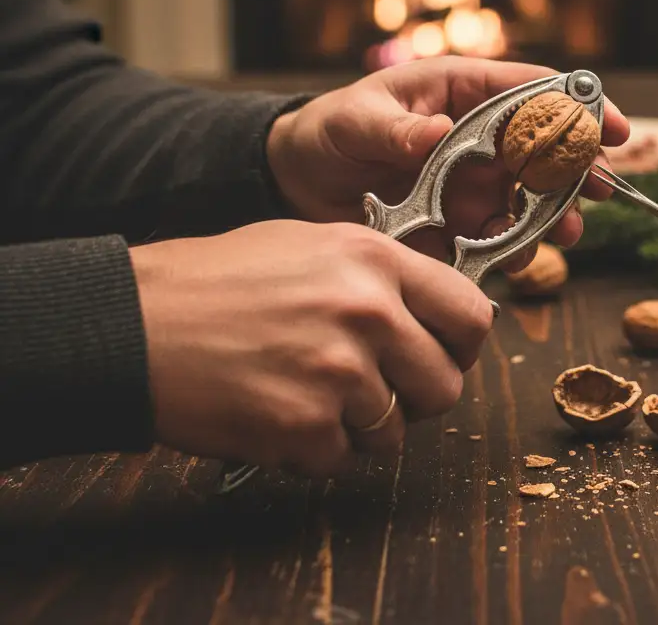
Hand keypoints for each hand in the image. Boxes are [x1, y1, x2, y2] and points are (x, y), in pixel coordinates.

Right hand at [132, 219, 493, 477]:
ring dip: (359, 425)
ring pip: (394, 432)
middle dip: (415, 397)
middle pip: (444, 386)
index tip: (442, 354)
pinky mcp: (304, 426)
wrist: (141, 321)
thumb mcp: (316, 244)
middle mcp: (369, 312)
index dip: (461, 345)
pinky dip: (313, 447)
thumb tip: (434, 316)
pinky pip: (340, 458)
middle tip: (375, 387)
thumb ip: (382, 277)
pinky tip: (278, 410)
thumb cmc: (222, 279)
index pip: (472, 315)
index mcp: (376, 260)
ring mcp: (338, 372)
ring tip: (308, 390)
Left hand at [266, 57, 629, 264]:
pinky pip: (501, 236)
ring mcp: (473, 181)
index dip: (577, 104)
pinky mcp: (460, 222)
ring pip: (532, 196)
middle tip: (601, 188)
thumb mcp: (356, 120)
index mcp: (461, 92)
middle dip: (579, 166)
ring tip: (566, 233)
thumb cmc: (330, 130)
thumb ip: (396, 128)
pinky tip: (514, 258)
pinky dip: (515, 249)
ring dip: (555, 215)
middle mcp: (478, 137)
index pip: (533, 89)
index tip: (610, 126)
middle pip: (547, 145)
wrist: (297, 182)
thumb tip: (439, 134)